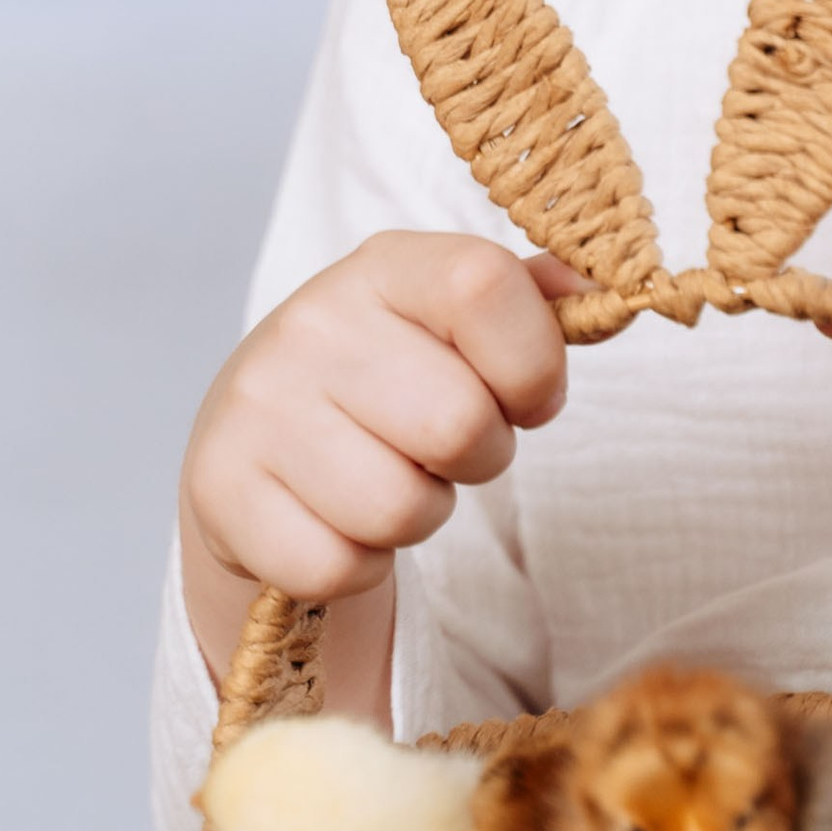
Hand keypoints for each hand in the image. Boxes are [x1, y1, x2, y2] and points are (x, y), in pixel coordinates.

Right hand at [179, 232, 578, 710]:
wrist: (257, 435)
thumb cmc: (390, 376)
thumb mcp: (454, 321)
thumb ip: (536, 304)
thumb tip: (610, 294)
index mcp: (385, 265)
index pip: (484, 285)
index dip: (533, 362)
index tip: (526, 396)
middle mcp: (312, 321)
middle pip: (459, 423)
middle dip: (478, 456)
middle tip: (444, 448)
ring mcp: (259, 404)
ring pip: (402, 507)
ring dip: (419, 513)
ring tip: (390, 477)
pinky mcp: (221, 489)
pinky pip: (339, 565)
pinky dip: (356, 563)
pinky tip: (337, 519)